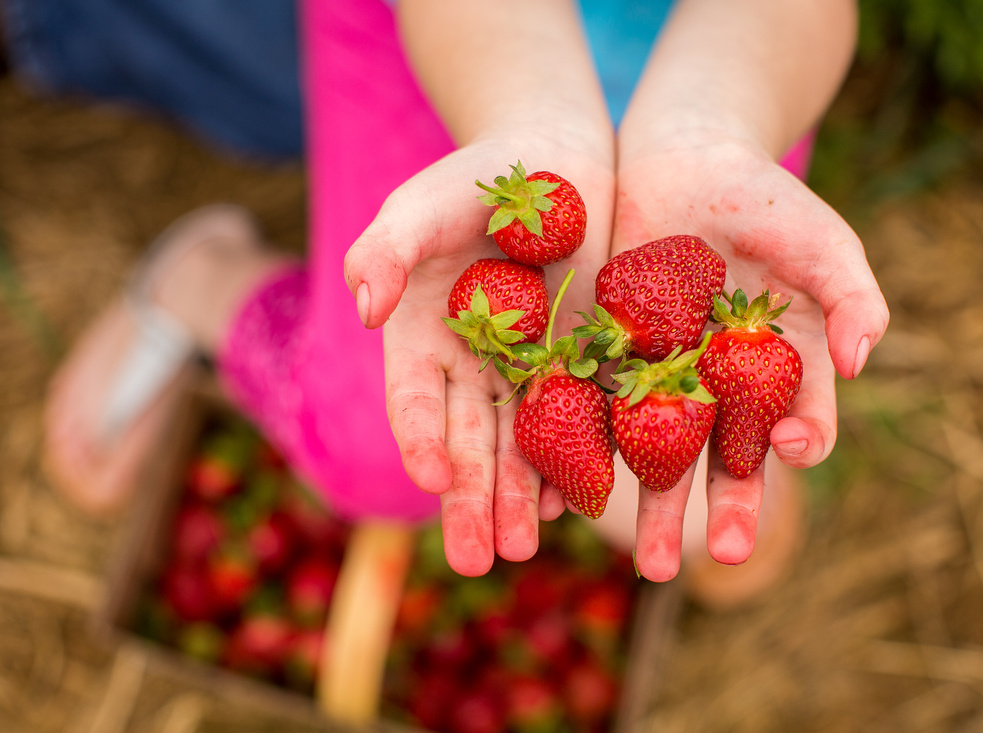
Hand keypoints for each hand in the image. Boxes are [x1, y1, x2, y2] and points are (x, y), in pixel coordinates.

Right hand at [344, 137, 613, 575]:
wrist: (555, 162)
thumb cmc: (475, 179)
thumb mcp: (421, 204)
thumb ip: (385, 248)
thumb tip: (363, 309)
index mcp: (421, 337)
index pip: (417, 399)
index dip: (423, 438)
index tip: (433, 479)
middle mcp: (472, 366)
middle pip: (469, 441)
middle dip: (472, 499)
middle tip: (477, 561)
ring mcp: (529, 369)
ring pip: (523, 444)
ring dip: (521, 498)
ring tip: (523, 549)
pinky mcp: (583, 363)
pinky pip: (581, 418)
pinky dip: (578, 459)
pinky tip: (578, 500)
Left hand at [607, 134, 888, 580]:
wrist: (681, 161)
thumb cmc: (763, 199)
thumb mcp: (820, 238)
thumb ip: (853, 295)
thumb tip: (864, 363)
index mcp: (781, 367)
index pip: (798, 417)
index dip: (802, 437)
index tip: (794, 445)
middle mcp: (724, 387)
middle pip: (727, 457)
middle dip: (727, 507)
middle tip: (724, 557)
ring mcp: (666, 378)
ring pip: (662, 454)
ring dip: (657, 508)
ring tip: (651, 567)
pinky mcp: (612, 360)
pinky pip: (601, 413)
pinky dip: (591, 454)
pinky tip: (579, 497)